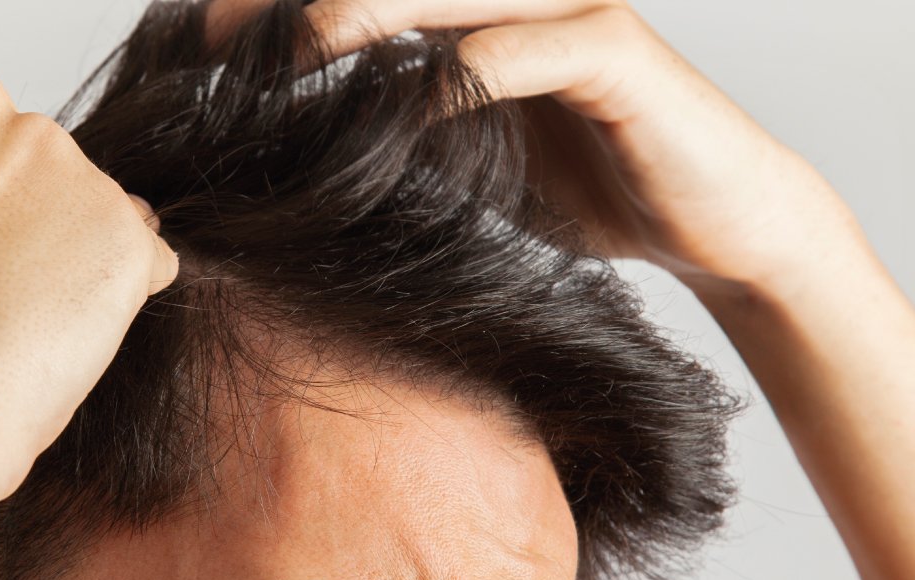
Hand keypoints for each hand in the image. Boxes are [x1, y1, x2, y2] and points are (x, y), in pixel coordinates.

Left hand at [210, 0, 864, 295]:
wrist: (716, 223)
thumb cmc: (592, 190)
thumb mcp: (469, 164)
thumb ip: (400, 136)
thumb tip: (298, 153)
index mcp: (475, 15)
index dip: (280, 10)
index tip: (198, 47)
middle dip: (303, 0)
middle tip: (217, 37)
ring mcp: (571, 13)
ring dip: (372, 11)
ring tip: (300, 45)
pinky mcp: (620, 54)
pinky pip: (532, 47)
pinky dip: (468, 73)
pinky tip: (413, 104)